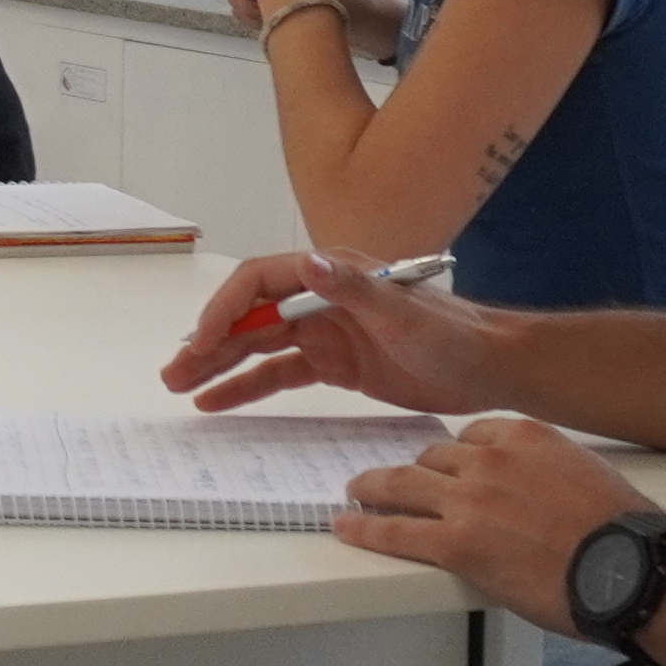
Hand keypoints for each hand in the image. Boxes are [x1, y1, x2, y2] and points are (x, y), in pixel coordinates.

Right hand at [165, 244, 505, 413]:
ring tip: (182, 389)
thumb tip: (307, 263)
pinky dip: (248, 387)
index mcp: (332, 276)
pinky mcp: (335, 364)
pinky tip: (219, 401)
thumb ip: (352, 287)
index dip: (225, 310)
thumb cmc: (454, 335)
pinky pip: (281, 374)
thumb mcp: (402, 311)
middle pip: (250, 318)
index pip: (260, 284)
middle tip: (174, 374)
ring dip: (219, 366)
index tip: (201, 342)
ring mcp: (326, 333)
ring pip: (258, 348)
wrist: (491, 366)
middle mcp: (321, 299)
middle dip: (209, 343)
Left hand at [331, 412, 645, 622]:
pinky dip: (365, 529)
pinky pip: (395, 532)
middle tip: (398, 482)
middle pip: (432, 458)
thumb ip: (550, 473)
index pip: (471, 435)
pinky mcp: (455, 544)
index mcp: (526, 437)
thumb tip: (538, 493)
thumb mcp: (589, 476)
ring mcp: (468, 500)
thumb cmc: (623, 534)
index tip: (447, 464)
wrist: (630, 570)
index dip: (455, 454)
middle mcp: (490, 460)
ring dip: (375, 489)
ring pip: (403, 485)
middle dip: (416, 472)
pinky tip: (348, 527)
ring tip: (359, 493)